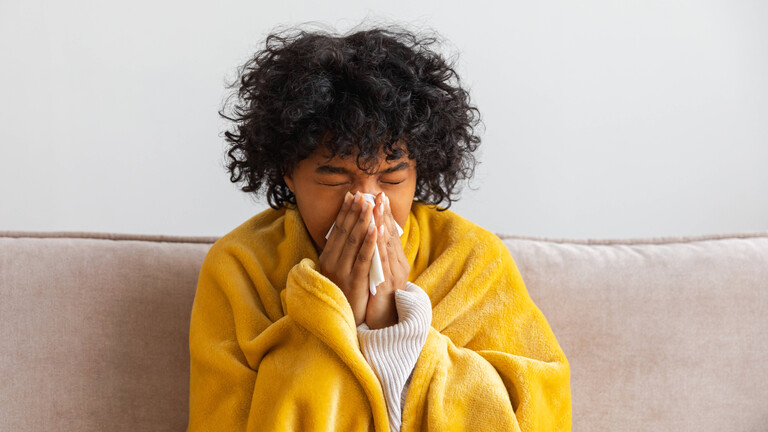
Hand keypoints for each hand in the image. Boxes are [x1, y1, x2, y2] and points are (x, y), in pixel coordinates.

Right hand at [318, 191, 377, 325]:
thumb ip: (341, 252)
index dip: (345, 212)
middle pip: (345, 231)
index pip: (338, 229)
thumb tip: (348, 230)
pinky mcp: (354, 280)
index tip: (352, 196)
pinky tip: (376, 229)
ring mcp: (342, 271)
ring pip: (354, 241)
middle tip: (363, 194)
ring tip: (370, 204)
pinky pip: (363, 258)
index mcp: (327, 257)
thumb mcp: (338, 270)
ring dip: (363, 221)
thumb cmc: (344, 292)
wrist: (344, 318)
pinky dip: (370, 242)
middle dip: (355, 211)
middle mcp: (332, 262)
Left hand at [365, 192, 409, 328]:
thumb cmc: (379, 300)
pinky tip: (374, 230)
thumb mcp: (379, 275)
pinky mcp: (385, 284)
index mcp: (396, 262)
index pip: (389, 234)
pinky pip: (380, 261)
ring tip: (375, 205)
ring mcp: (392, 275)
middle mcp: (397, 266)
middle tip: (378, 194)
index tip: (379, 197)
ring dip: (380, 223)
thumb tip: (373, 239)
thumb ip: (378, 258)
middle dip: (383, 214)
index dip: (384, 215)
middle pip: (389, 236)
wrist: (386, 325)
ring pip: (386, 245)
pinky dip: (377, 244)